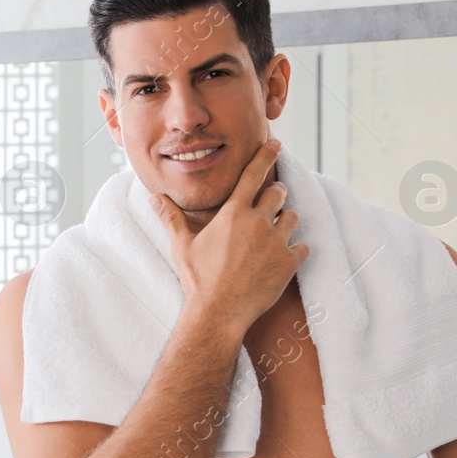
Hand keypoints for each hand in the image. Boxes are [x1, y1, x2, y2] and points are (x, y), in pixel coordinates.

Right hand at [153, 137, 306, 337]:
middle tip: (270, 202)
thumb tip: (154, 197)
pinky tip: (282, 257)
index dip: (265, 156)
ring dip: (285, 222)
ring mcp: (276, 242)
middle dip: (275, 194)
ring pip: (292, 218)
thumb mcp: (182, 246)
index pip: (253, 175)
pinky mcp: (288, 262)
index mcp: (233, 214)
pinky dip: (294, 250)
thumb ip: (171, 218)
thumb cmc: (198, 279)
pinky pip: (302, 246)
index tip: (275, 144)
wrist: (218, 312)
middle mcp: (258, 223)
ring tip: (274, 233)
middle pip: (278, 193)